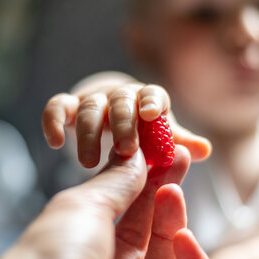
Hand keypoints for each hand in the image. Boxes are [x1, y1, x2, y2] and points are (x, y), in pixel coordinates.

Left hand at [0, 146, 212, 258]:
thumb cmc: (52, 256)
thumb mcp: (83, 204)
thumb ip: (116, 181)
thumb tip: (137, 156)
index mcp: (84, 252)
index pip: (125, 216)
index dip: (145, 183)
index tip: (160, 153)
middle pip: (149, 236)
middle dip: (164, 193)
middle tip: (178, 158)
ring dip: (177, 223)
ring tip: (173, 191)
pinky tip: (185, 237)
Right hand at [42, 74, 210, 167]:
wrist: (111, 118)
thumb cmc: (142, 132)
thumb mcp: (160, 138)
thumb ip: (177, 143)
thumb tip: (204, 150)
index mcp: (148, 101)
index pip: (152, 94)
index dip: (151, 102)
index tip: (151, 114)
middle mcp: (121, 97)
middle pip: (121, 100)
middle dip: (122, 124)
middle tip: (124, 151)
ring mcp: (93, 100)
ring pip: (89, 107)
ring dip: (89, 134)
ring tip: (90, 163)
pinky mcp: (69, 106)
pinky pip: (57, 107)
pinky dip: (53, 121)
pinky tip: (55, 143)